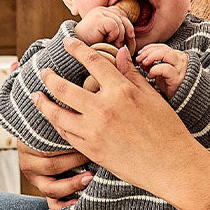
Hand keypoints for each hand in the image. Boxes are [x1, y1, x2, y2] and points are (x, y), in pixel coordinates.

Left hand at [31, 36, 209, 209]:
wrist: (172, 167)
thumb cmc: (168, 130)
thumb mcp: (152, 97)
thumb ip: (131, 74)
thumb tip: (119, 53)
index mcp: (121, 91)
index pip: (92, 62)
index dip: (77, 49)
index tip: (67, 42)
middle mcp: (104, 109)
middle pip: (64, 88)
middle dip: (49, 78)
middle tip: (43, 72)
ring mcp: (94, 132)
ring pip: (58, 115)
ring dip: (43, 104)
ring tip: (36, 97)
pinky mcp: (91, 151)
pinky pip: (66, 135)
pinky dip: (57, 125)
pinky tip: (54, 119)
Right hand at [73, 6, 135, 49]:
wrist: (76, 51)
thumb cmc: (93, 47)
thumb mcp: (109, 38)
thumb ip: (119, 32)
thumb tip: (132, 35)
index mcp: (104, 12)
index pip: (123, 15)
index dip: (127, 27)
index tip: (127, 38)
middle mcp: (102, 9)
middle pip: (124, 18)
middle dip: (125, 32)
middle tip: (119, 44)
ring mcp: (99, 12)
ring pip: (120, 23)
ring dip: (118, 37)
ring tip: (109, 43)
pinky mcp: (98, 18)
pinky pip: (114, 26)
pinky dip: (113, 36)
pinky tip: (104, 40)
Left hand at [136, 44, 188, 99]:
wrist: (182, 99)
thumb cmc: (170, 84)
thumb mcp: (160, 71)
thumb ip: (151, 64)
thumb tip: (139, 59)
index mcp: (176, 56)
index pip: (161, 46)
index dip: (149, 48)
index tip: (139, 53)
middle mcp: (179, 59)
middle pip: (162, 48)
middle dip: (147, 52)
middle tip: (138, 59)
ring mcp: (180, 68)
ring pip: (165, 54)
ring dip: (150, 57)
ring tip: (143, 64)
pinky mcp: (178, 77)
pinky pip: (166, 69)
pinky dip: (155, 70)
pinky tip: (150, 75)